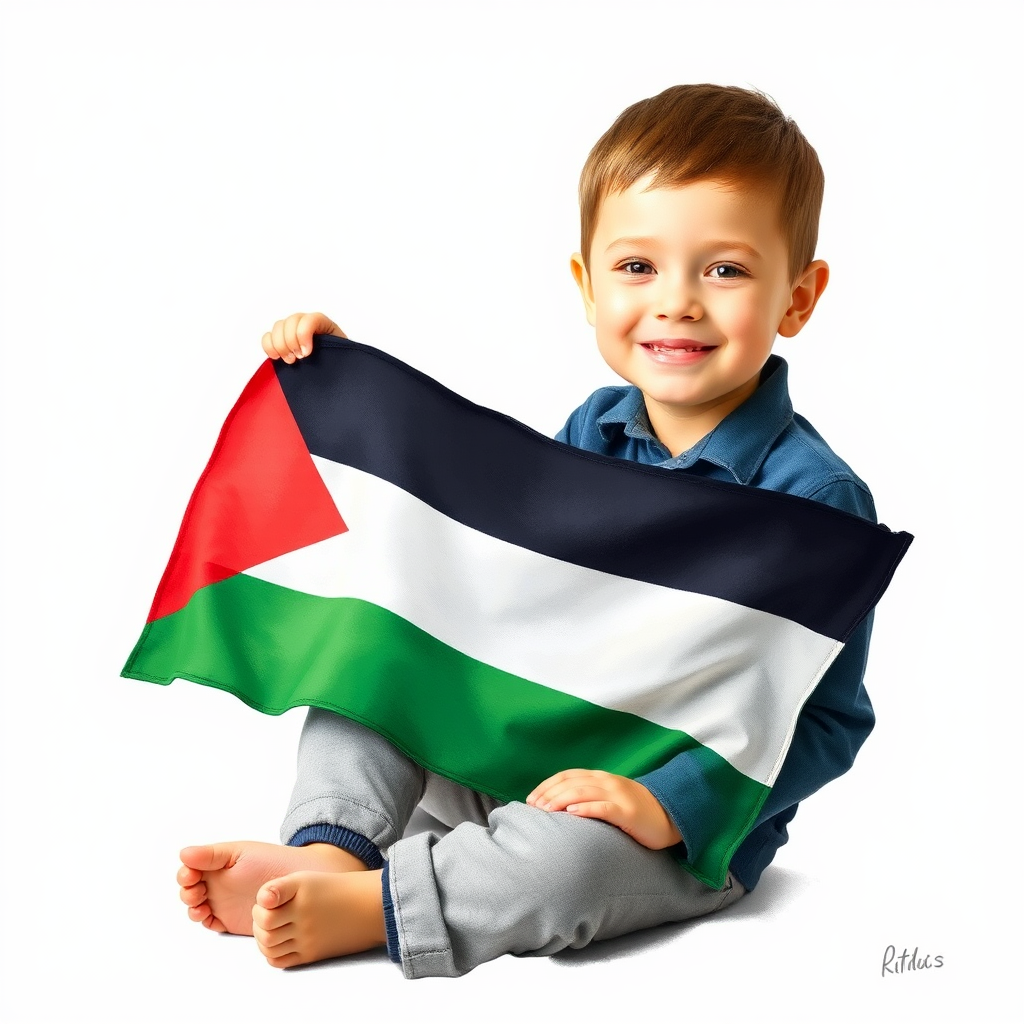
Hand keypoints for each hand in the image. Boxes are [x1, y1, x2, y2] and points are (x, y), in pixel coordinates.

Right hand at [261, 312, 346, 363]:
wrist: (334, 372)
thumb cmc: (340, 363)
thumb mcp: (341, 355)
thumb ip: (333, 350)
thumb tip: (316, 355)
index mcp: (324, 324)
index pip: (310, 319)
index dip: (303, 334)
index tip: (306, 354)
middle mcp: (306, 323)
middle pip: (291, 321)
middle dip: (291, 342)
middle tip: (297, 359)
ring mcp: (292, 330)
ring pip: (278, 327)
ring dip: (280, 345)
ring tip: (290, 360)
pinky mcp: (281, 340)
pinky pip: (267, 336)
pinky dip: (269, 346)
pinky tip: (277, 358)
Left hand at [526, 769, 683, 850]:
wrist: (669, 816)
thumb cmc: (635, 811)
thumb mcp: (610, 798)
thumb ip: (589, 797)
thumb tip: (559, 806)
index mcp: (600, 778)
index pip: (567, 776)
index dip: (547, 785)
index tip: (531, 798)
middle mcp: (607, 782)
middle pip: (571, 782)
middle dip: (549, 793)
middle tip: (533, 807)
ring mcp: (618, 795)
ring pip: (583, 792)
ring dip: (561, 800)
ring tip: (545, 809)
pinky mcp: (627, 812)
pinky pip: (604, 808)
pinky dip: (586, 808)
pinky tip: (572, 812)